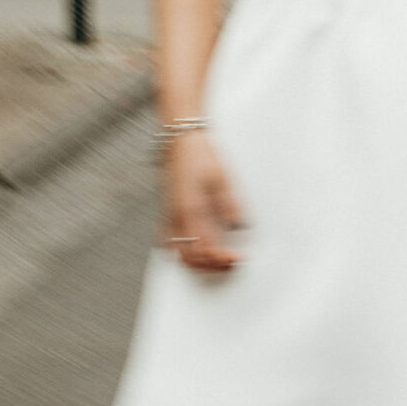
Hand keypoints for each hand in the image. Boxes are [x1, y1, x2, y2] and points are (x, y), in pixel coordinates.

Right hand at [162, 131, 245, 272]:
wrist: (181, 141)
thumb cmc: (201, 155)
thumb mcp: (222, 178)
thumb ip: (229, 205)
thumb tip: (240, 225)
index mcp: (192, 209)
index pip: (205, 248)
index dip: (222, 258)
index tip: (237, 257)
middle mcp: (177, 216)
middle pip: (190, 256)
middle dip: (209, 265)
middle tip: (228, 262)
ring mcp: (169, 215)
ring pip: (177, 252)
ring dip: (196, 261)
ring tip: (214, 259)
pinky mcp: (166, 212)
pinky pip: (168, 241)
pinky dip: (180, 251)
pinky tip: (192, 249)